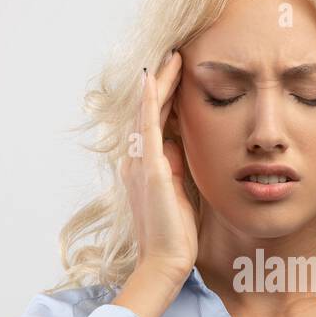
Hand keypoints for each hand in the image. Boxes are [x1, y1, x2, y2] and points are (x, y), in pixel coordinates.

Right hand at [125, 47, 197, 280]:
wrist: (165, 262)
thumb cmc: (176, 234)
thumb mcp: (179, 192)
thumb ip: (176, 168)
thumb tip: (178, 145)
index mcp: (145, 167)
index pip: (156, 123)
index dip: (166, 97)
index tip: (178, 74)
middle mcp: (136, 161)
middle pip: (148, 111)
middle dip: (162, 82)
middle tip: (175, 54)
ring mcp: (140, 164)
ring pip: (147, 112)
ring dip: (159, 83)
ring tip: (172, 57)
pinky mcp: (149, 170)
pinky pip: (148, 128)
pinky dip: (150, 102)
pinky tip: (154, 79)